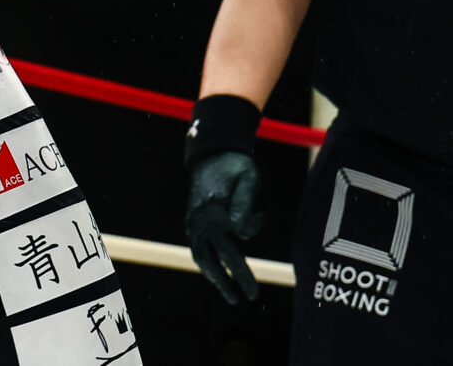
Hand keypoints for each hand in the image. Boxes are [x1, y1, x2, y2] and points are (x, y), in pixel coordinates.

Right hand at [184, 150, 264, 304]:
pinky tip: (221, 281)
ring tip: (232, 297)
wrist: (209, 155)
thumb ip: (245, 201)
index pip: (240, 227)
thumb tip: (239, 230)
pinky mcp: (192, 225)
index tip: (260, 213)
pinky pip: (199, 253)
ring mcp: (193, 223)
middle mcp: (200, 218)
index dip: (253, 223)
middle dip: (237, 276)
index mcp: (213, 204)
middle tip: (253, 296)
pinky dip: (210, 268)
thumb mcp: (248, 174)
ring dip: (218, 280)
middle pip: (219, 254)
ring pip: (203, 259)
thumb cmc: (234, 165)